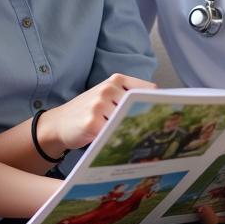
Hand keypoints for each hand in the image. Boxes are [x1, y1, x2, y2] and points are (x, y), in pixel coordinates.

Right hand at [39, 74, 155, 153]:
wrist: (58, 124)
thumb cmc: (88, 112)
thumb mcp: (107, 96)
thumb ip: (128, 97)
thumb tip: (160, 107)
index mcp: (115, 80)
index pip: (147, 90)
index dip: (157, 103)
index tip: (166, 114)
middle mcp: (108, 89)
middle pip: (140, 107)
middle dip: (145, 120)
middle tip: (151, 131)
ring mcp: (99, 105)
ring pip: (128, 122)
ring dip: (129, 131)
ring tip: (126, 138)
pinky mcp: (92, 123)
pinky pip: (114, 134)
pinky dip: (117, 140)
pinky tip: (113, 143)